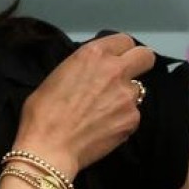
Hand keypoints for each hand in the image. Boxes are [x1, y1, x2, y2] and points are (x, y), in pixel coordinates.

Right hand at [14, 33, 154, 177]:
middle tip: (125, 77)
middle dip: (139, 64)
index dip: (120, 51)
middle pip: (146, 57)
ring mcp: (127, 96)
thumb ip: (85, 68)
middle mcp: (115, 70)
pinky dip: (122, 119)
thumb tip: (95, 73)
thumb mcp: (60, 74)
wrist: (48, 147)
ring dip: (124, 97)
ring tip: (104, 112)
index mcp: (94, 54)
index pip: (125, 40)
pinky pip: (132, 114)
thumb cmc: (43, 111)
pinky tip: (104, 128)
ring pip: (137, 90)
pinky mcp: (132, 120)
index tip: (115, 60)